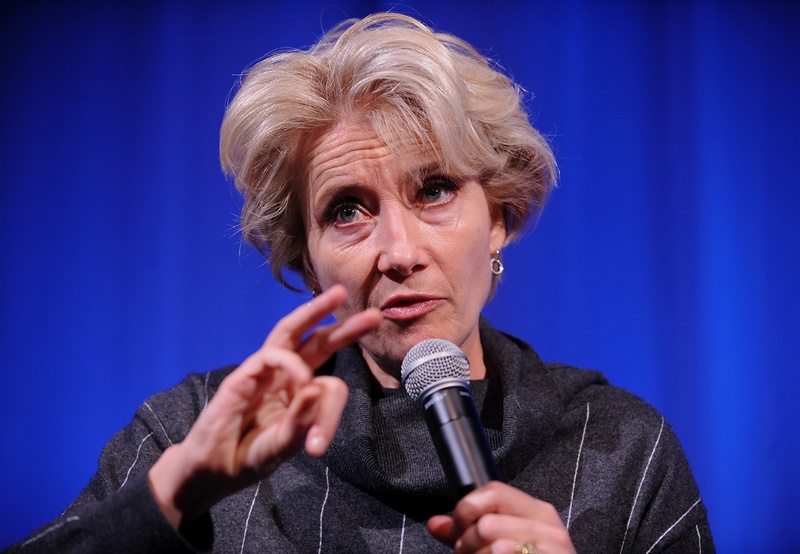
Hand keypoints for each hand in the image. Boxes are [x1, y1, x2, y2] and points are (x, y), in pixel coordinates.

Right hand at [149, 285, 381, 527]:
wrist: (210, 473)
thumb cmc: (249, 456)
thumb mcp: (285, 445)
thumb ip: (303, 421)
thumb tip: (316, 387)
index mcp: (300, 393)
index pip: (329, 385)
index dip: (331, 411)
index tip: (316, 446)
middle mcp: (284, 376)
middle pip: (317, 341)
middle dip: (344, 327)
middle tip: (375, 316)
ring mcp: (264, 372)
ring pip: (290, 331)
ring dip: (315, 312)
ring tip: (339, 296)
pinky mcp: (242, 376)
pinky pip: (270, 355)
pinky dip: (289, 362)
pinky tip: (301, 377)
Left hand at [428, 482, 575, 553]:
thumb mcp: (502, 543)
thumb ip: (468, 533)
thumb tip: (436, 523)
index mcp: (538, 513)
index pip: (493, 491)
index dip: (466, 510)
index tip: (460, 531)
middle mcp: (549, 529)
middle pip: (487, 523)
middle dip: (468, 545)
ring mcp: (552, 550)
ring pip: (494, 546)